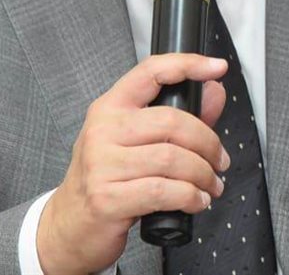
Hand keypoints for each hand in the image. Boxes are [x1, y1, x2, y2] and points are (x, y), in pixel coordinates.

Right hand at [37, 54, 229, 274]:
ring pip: (171, 159)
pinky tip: (196, 200)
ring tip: (211, 185)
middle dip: (207, 143)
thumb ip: (179, 117)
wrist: (69, 224)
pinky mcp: (107, 198)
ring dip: (203, 174)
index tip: (216, 67)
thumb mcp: (136, 142)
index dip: (187, 64)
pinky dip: (190, 197)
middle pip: (171, 121)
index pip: (150, 72)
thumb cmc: (106, 179)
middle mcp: (103, 130)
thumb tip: (214, 92)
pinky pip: (163, 192)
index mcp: (111, 107)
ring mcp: (102, 164)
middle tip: (219, 160)